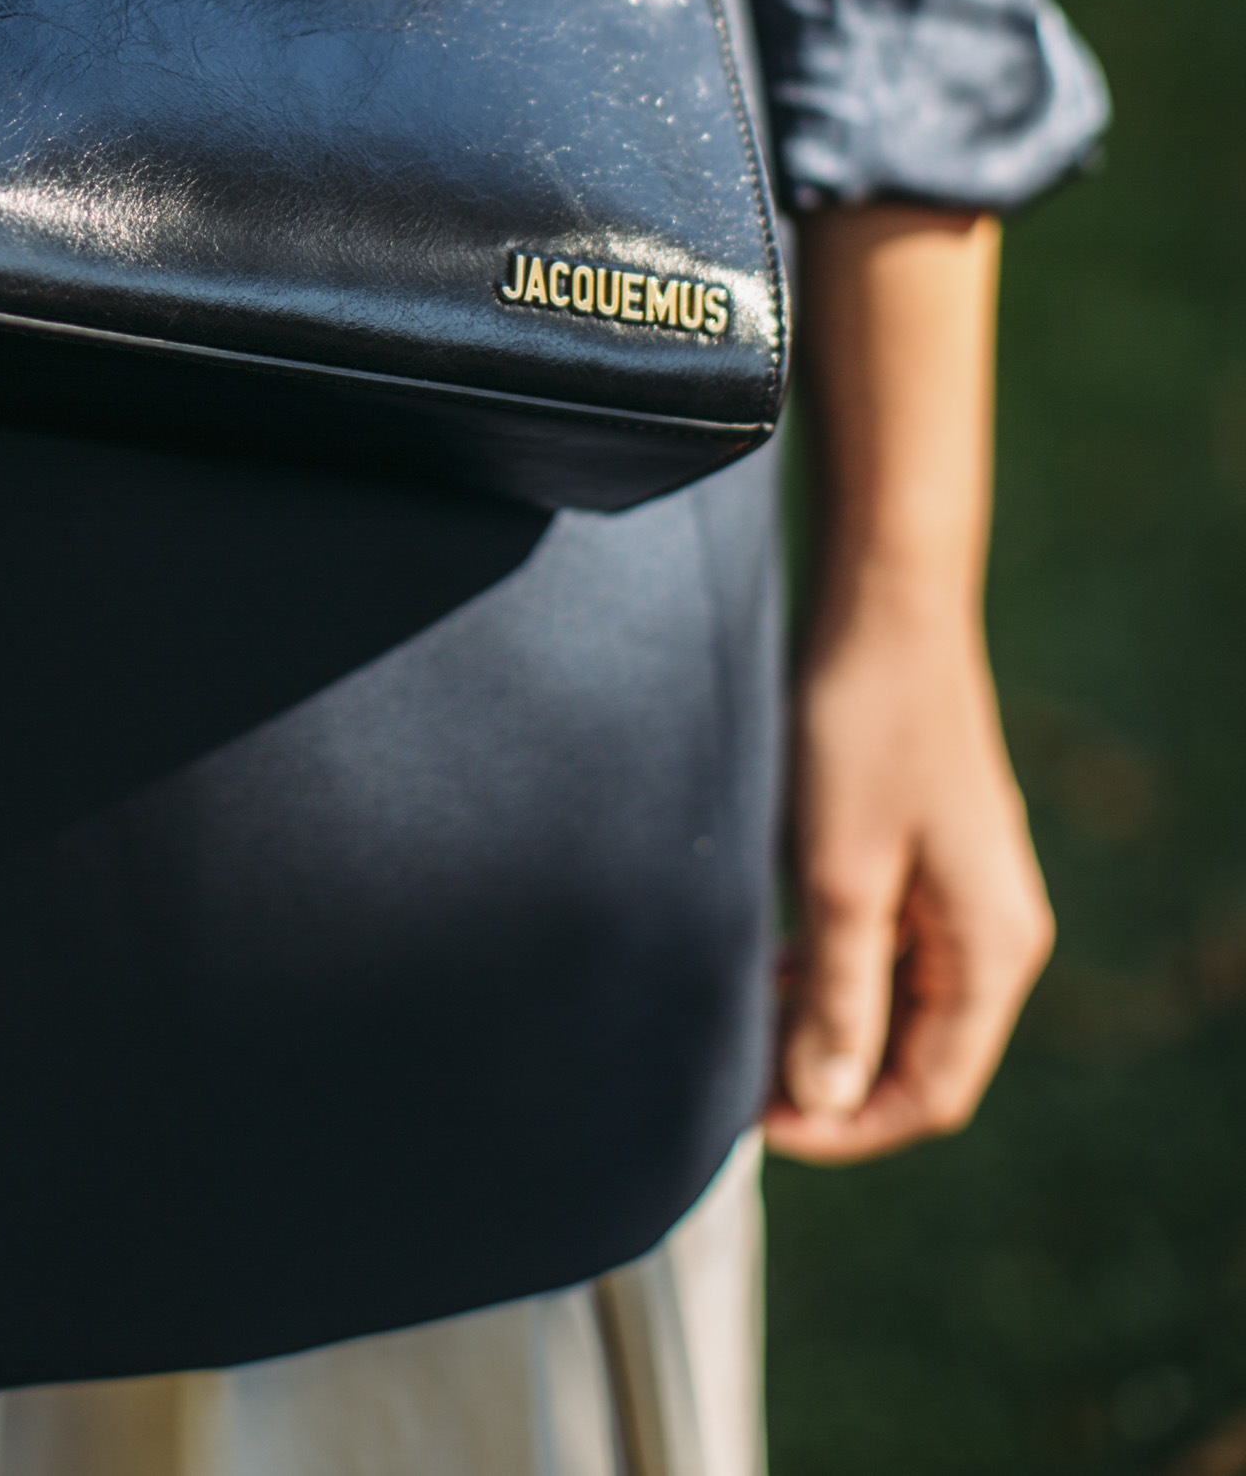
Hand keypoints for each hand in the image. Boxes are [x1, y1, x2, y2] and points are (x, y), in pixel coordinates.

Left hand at [763, 600, 1054, 1160]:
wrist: (882, 604)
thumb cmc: (863, 729)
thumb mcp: (838, 875)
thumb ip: (837, 996)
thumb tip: (827, 1102)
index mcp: (992, 949)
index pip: (931, 1090)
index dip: (844, 1123)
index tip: (756, 1118)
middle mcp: (992, 929)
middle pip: (917, 1051)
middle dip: (829, 1074)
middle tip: (734, 1071)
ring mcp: (962, 890)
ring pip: (895, 999)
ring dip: (824, 1020)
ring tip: (741, 1019)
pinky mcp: (927, 853)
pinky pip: (885, 944)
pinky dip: (830, 966)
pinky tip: (771, 960)